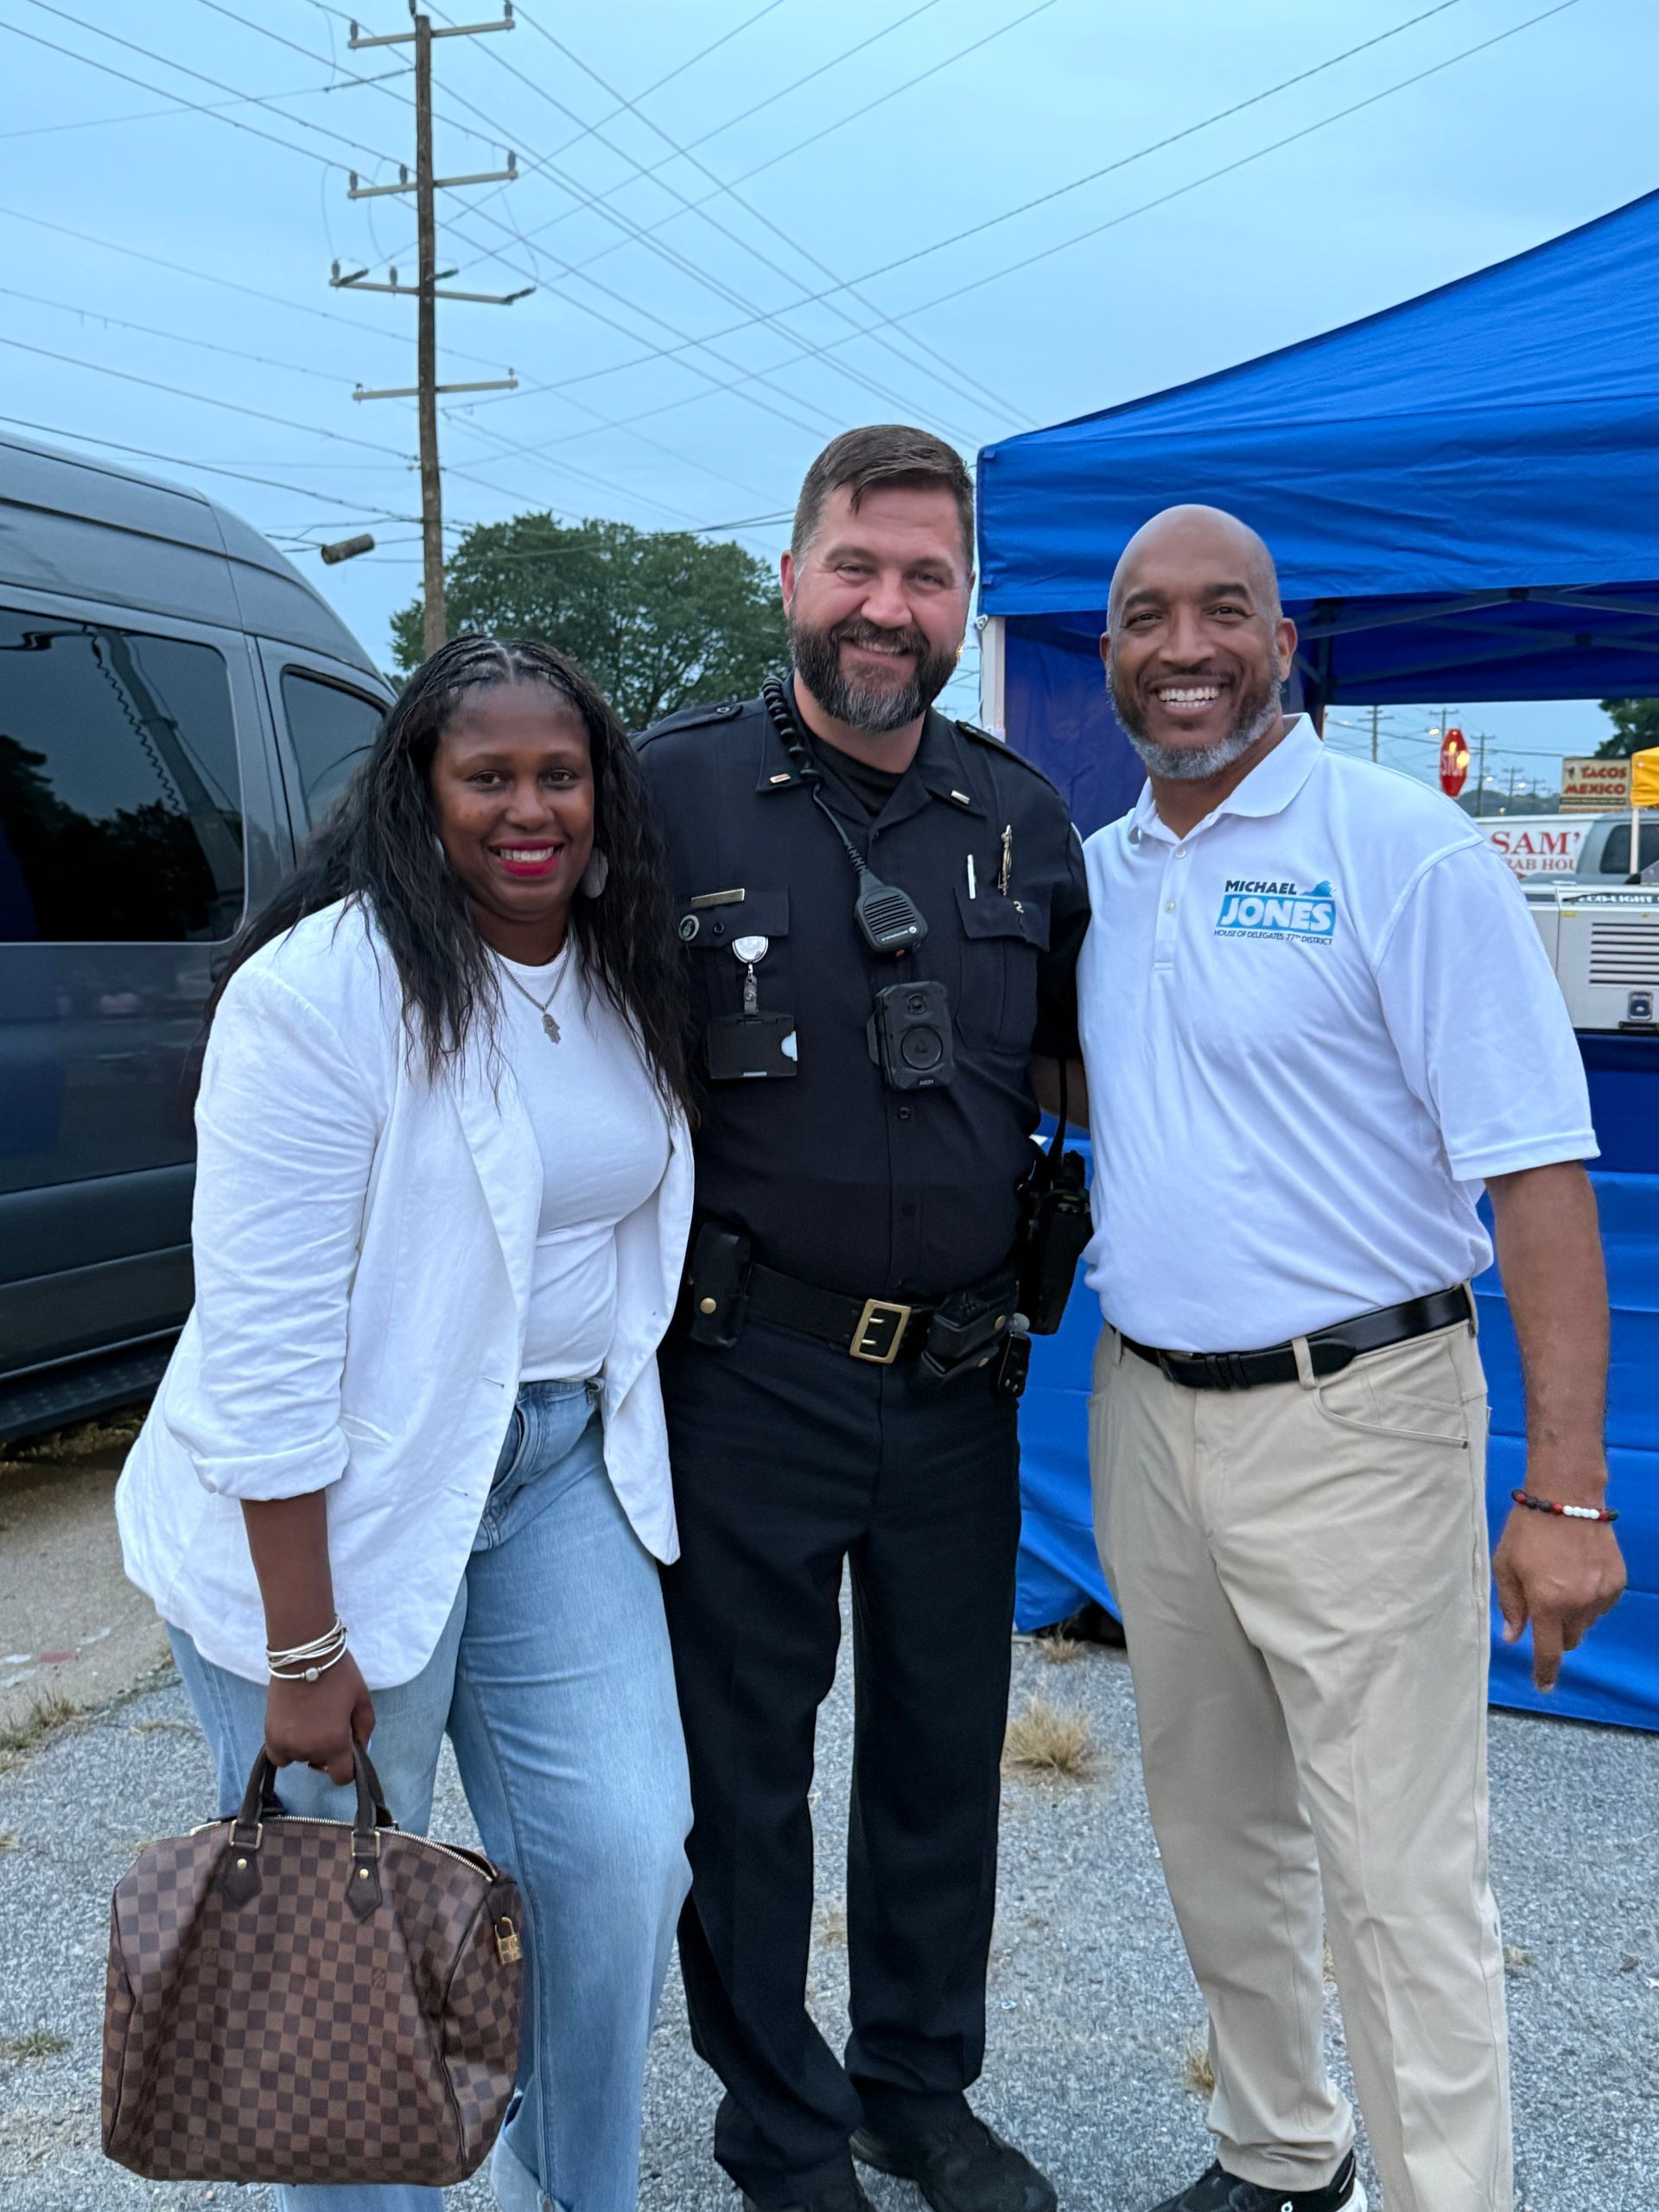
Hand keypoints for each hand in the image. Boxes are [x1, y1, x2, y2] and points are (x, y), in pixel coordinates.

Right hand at [263, 1649, 374, 1785]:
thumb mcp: (362, 1699)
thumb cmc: (338, 1674)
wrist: (304, 1654)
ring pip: (300, 1759)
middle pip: (321, 1764)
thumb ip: (365, 1729)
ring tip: (311, 1720)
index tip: (347, 1749)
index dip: (348, 1767)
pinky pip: (279, 1754)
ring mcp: (286, 1744)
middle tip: (330, 1723)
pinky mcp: (270, 1735)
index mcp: (334, 1743)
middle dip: (328, 1751)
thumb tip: (359, 1749)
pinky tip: (294, 1727)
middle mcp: (308, 1750)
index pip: (341, 1777)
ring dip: (307, 1747)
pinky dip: (287, 1747)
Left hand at [1492, 1499, 1625, 1691]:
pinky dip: (1589, 1600)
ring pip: (1587, 1623)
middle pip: (1570, 1639)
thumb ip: (1511, 1605)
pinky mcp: (1617, 1582)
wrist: (1567, 1498)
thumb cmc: (1528, 1531)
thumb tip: (1513, 1637)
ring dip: (1573, 1615)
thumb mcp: (1505, 1566)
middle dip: (1556, 1633)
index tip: (1543, 1687)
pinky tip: (1578, 1574)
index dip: (1545, 1672)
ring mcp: (1601, 1593)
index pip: (1549, 1650)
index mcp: (1547, 1601)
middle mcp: (1579, 1603)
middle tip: (1545, 1606)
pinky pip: (1602, 1605)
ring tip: (1561, 1579)